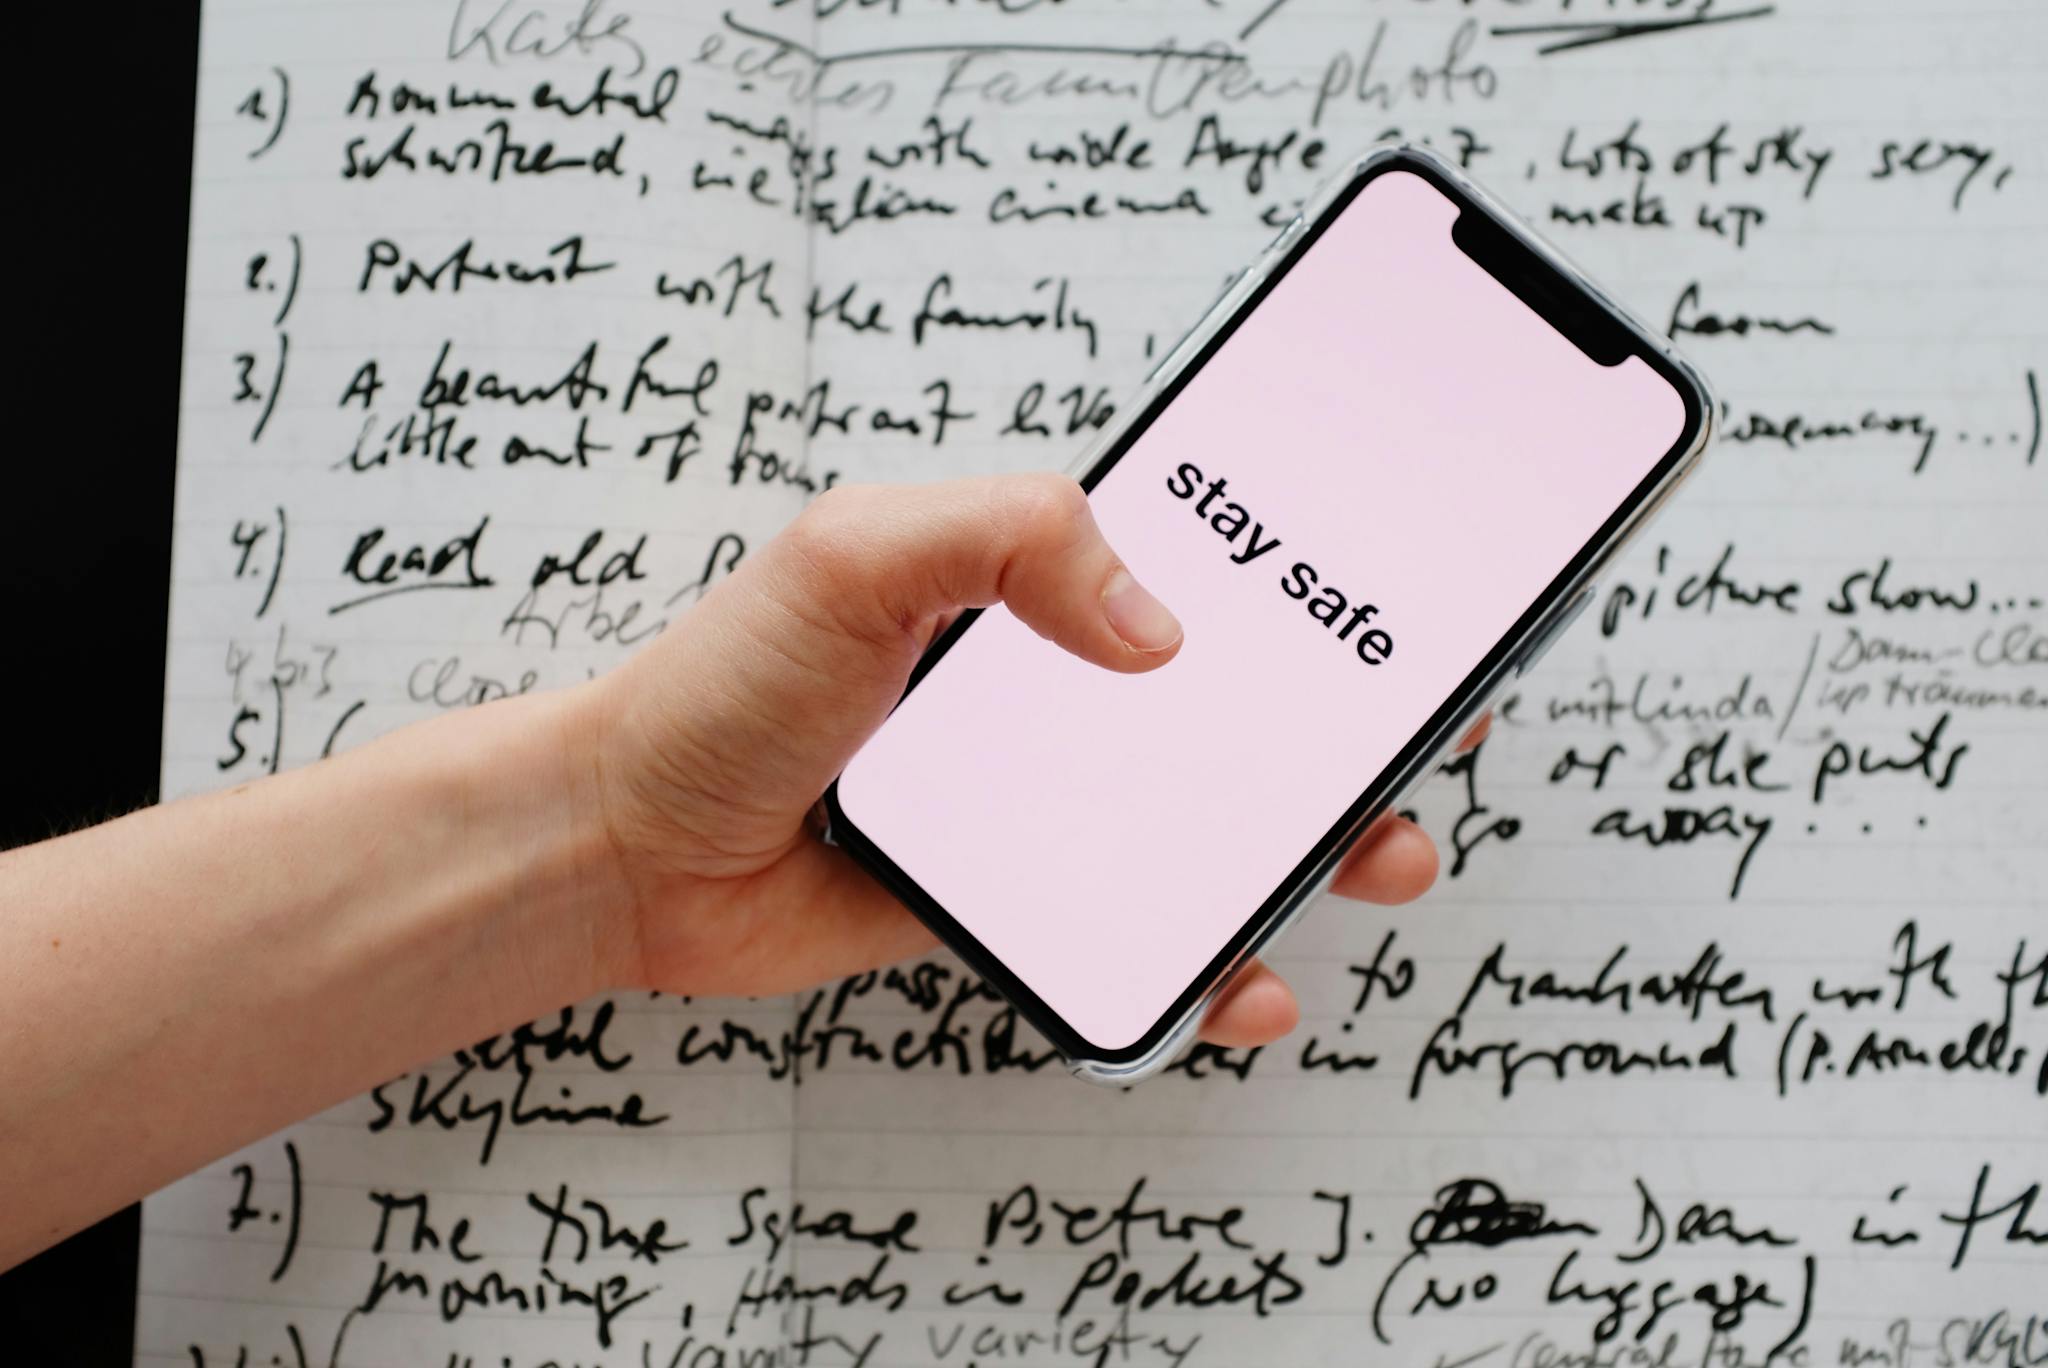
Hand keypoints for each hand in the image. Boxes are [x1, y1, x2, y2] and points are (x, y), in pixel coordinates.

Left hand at [580, 474, 1485, 1048]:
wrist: (631, 848)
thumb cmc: (723, 686)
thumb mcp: (856, 555)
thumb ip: (1005, 540)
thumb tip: (1159, 631)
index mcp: (1029, 581)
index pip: (1202, 553)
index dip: (1310, 564)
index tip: (1406, 578)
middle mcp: (1052, 683)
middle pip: (1239, 696)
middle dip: (1351, 713)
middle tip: (1433, 729)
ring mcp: (1041, 795)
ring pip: (1212, 817)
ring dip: (1313, 840)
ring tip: (1379, 858)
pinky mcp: (1019, 893)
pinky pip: (1140, 923)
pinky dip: (1207, 957)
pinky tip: (1246, 978)